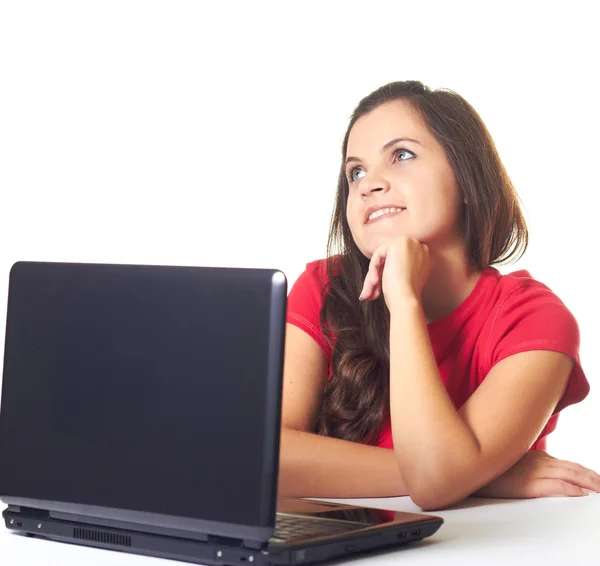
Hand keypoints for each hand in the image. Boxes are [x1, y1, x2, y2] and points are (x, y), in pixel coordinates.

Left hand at [359, 237, 432, 310]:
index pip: (400, 261)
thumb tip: (379, 263)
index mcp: (426, 257)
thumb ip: (398, 266)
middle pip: (391, 257)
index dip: (387, 274)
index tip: (379, 289)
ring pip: (383, 256)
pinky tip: (375, 282)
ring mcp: (411, 244)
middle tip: (370, 294)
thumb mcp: (404, 277)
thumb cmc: (404, 295)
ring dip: (373, 274)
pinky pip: (378, 254)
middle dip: (378, 274)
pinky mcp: (398, 244)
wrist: (406, 299)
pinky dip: (373, 269)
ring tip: (368, 293)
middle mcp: (421, 248)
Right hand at [475, 450, 599, 497]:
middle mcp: (539, 462)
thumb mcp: (515, 465)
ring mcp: (534, 472)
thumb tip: (544, 474)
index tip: (598, 480)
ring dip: (589, 483)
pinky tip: (583, 494)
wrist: (472, 472)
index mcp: (537, 457)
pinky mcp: (529, 484)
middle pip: (574, 468)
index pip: (569, 465)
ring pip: (570, 475)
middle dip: (593, 477)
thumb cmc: (492, 472)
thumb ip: (531, 466)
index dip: (586, 472)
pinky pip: (557, 485)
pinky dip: (573, 489)